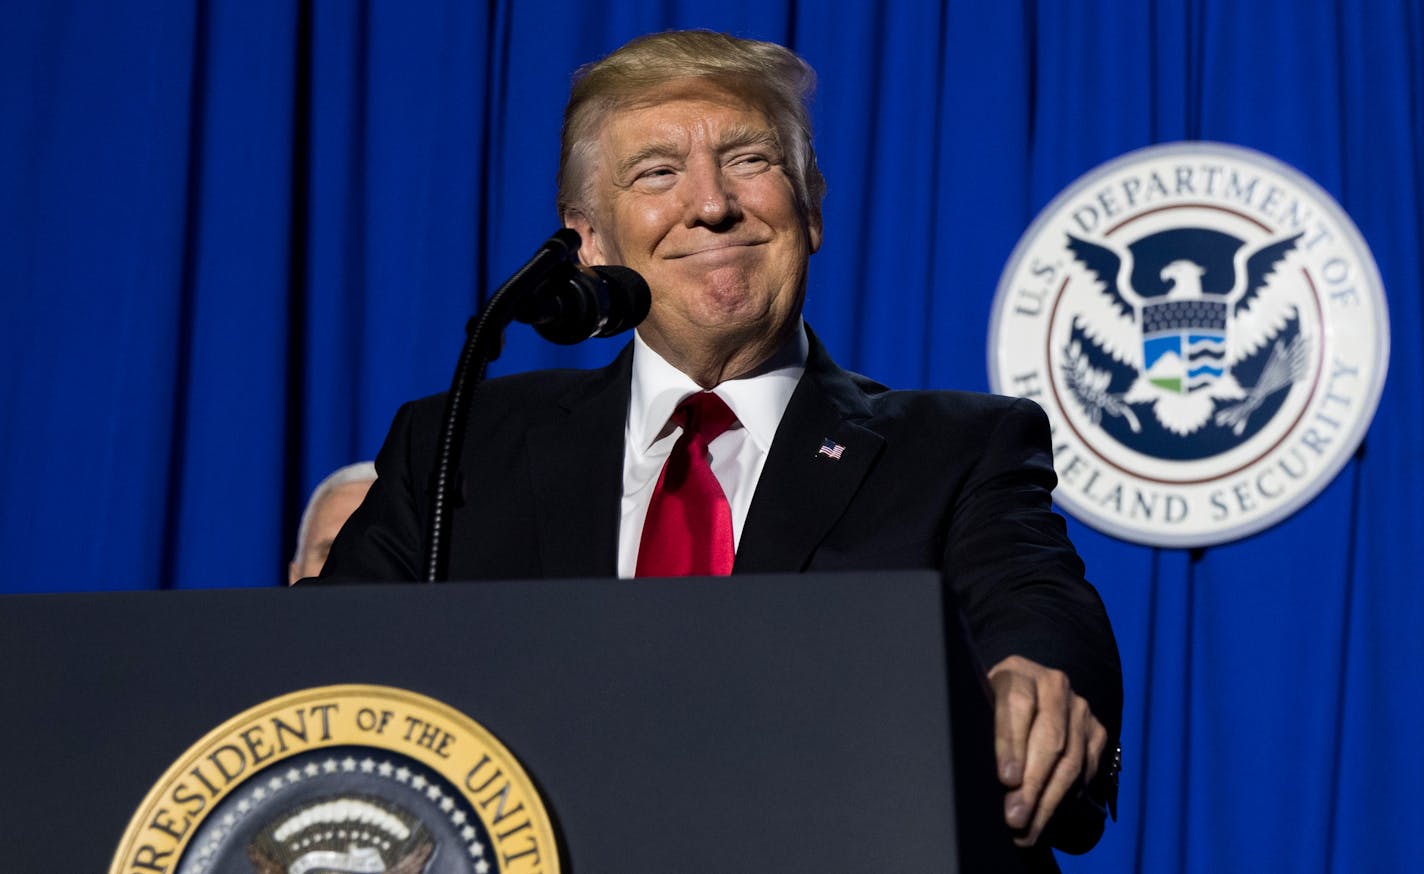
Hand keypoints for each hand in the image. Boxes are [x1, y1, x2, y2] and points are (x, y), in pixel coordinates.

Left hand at [987, 655, 1106, 846]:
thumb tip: (977, 777)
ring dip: (1049, 800)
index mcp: (1017, 672)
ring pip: (1070, 760)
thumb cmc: (990, 707)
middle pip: (1048, 738)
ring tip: (1028, 829)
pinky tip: (1047, 816)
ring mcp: (1079, 707)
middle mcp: (1054, 685)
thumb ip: (980, 730)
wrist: (1026, 694)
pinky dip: (1068, 797)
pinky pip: (1086, 769)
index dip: (1012, 744)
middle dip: (1032, 785)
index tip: (1006, 779)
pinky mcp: (1096, 730)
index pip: (1017, 706)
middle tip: (1015, 819)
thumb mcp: (978, 707)